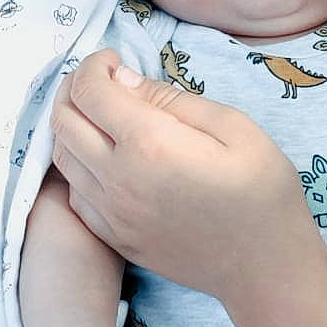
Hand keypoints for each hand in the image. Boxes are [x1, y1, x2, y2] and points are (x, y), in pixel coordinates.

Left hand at [50, 52, 310, 304]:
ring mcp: (111, 213)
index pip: (89, 90)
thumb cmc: (263, 192)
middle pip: (63, 120)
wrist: (265, 268)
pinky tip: (104, 158)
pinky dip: (78, 166)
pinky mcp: (115, 237)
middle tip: (102, 80)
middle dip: (74, 88)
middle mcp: (118, 179)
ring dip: (72, 126)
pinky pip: (75, 194)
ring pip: (61, 157)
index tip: (114, 58)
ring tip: (100, 114)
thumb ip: (173, 99)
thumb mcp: (234, 127)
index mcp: (148, 144)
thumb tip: (124, 81)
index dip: (94, 64)